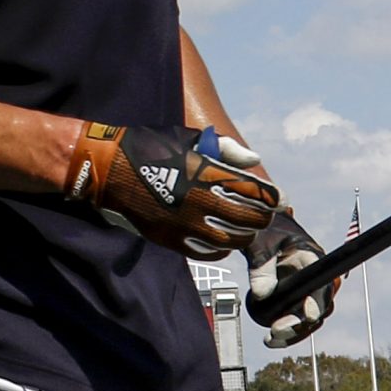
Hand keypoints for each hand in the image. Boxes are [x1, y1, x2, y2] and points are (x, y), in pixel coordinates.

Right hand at [64, 123, 278, 258]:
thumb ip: (226, 149)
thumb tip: (255, 162)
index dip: (273, 197)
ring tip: (247, 229)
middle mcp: (199, 200)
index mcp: (207, 171)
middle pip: (248, 217)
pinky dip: (222, 249)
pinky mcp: (170, 238)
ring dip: (245, 235)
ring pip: (232, 239)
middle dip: (263, 217)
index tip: (281, 199)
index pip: (254, 191)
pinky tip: (224, 243)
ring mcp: (185, 222)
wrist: (108, 168)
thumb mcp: (188, 137)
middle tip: (266, 215)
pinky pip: (206, 252)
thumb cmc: (149, 147)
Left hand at [247, 208, 338, 348]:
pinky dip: (287, 332)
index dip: (318, 301)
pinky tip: (271, 340)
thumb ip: (261, 266)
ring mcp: (307, 289)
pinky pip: (297, 320)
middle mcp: (315, 276)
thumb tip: (261, 294)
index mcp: (312, 257)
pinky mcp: (296, 299)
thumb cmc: (264, 230)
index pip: (322, 283)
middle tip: (277, 330)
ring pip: (308, 319)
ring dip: (293, 333)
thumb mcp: (259, 243)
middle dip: (299, 323)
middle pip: (317, 307)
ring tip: (271, 339)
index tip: (308, 315)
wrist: (262, 232)